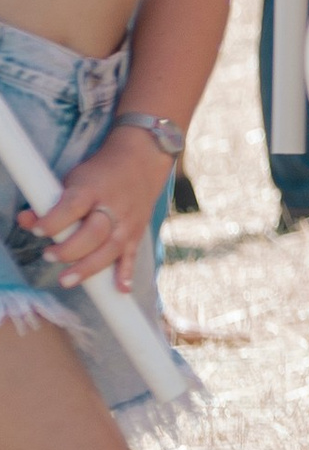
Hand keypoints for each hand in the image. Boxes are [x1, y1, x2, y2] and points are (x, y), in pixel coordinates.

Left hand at [24, 127, 171, 290]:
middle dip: (69, 249)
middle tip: (48, 255)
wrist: (142, 159)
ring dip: (89, 267)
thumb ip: (49, 202)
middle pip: (94, 233)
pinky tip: (121, 289)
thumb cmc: (99, 173)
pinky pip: (132, 254)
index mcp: (93, 189)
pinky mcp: (137, 231)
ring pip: (111, 248)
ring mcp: (128, 221)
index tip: (38, 230)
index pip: (73, 206)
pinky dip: (127, 272)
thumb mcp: (73, 179)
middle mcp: (113, 206)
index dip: (54, 221)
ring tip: (65, 279)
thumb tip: (25, 219)